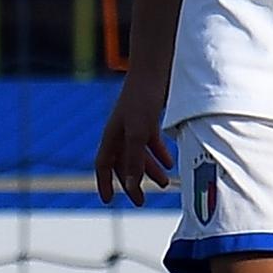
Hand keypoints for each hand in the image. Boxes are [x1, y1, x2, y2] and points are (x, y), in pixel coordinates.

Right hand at [94, 67, 171, 204]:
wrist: (154, 71)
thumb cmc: (142, 100)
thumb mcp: (139, 133)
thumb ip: (135, 160)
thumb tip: (131, 185)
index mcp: (112, 136)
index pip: (103, 165)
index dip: (104, 183)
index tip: (108, 201)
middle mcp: (120, 133)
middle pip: (123, 164)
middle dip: (131, 183)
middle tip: (140, 201)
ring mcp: (134, 126)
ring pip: (139, 155)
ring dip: (150, 170)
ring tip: (164, 184)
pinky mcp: (148, 119)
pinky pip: (151, 143)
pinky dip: (159, 154)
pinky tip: (169, 162)